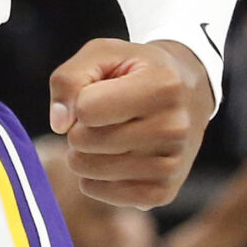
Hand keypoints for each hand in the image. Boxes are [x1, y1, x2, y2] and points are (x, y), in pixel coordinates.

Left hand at [50, 38, 212, 209]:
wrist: (187, 94)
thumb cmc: (135, 71)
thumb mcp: (101, 54)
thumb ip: (69, 78)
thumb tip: (59, 124)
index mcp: (162, 85)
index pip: (85, 108)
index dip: (79, 100)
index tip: (99, 93)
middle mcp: (173, 127)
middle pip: (83, 141)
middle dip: (79, 127)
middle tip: (103, 117)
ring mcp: (171, 164)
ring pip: (87, 170)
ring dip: (84, 153)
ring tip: (108, 135)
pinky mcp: (163, 192)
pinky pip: (100, 193)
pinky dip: (94, 178)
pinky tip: (113, 158)